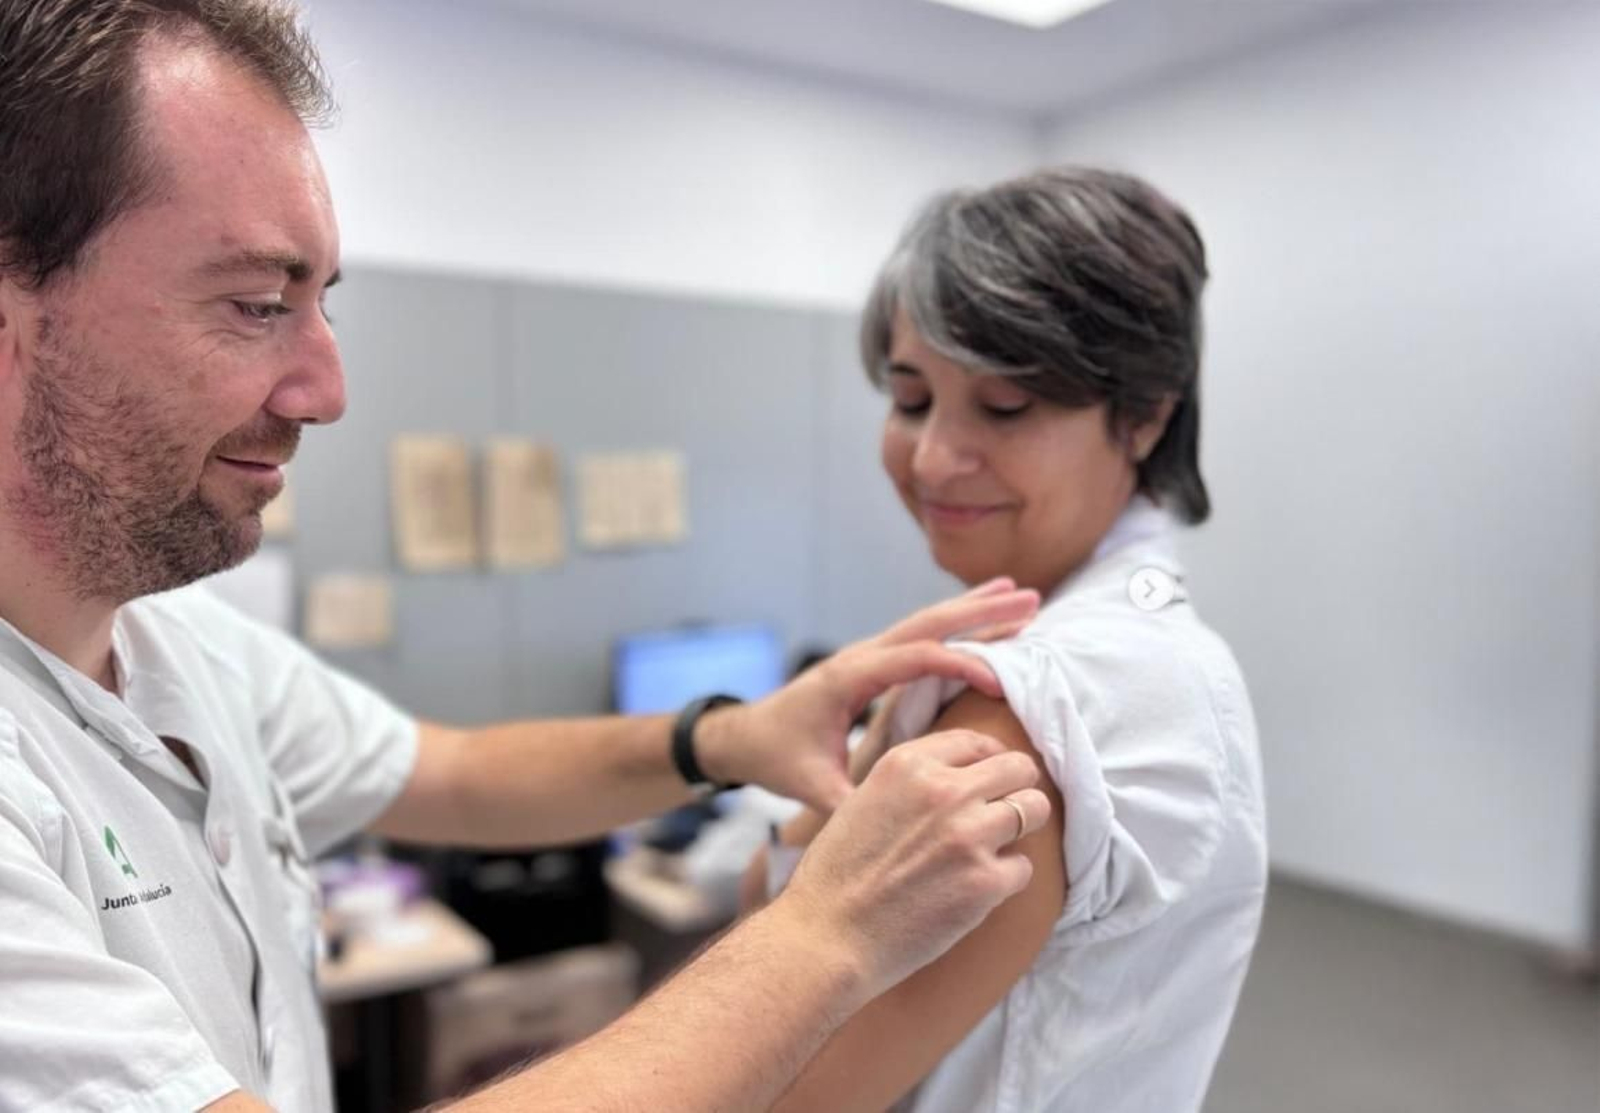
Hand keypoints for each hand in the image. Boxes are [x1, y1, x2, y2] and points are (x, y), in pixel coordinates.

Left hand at [697, 579, 1039, 810]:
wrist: (743, 735)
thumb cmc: (775, 756)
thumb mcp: (807, 784)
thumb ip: (845, 803)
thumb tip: (888, 826)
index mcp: (849, 678)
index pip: (915, 658)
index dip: (960, 664)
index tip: (999, 681)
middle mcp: (860, 656)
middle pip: (929, 623)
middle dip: (981, 612)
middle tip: (1031, 599)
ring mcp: (866, 655)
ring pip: (927, 622)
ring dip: (974, 610)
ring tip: (1021, 596)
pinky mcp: (872, 664)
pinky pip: (921, 638)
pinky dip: (957, 627)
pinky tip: (987, 624)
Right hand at [774, 728, 1050, 997]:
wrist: (826, 937)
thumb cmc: (837, 875)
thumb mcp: (863, 800)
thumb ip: (912, 782)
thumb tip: (960, 776)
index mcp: (908, 764)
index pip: (977, 743)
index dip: (988, 762)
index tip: (990, 780)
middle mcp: (943, 791)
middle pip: (1018, 767)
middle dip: (1015, 788)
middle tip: (1005, 811)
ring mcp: (969, 835)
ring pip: (1035, 809)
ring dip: (1020, 829)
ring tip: (996, 849)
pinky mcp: (985, 883)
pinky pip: (1024, 868)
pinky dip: (1005, 880)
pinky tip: (976, 891)